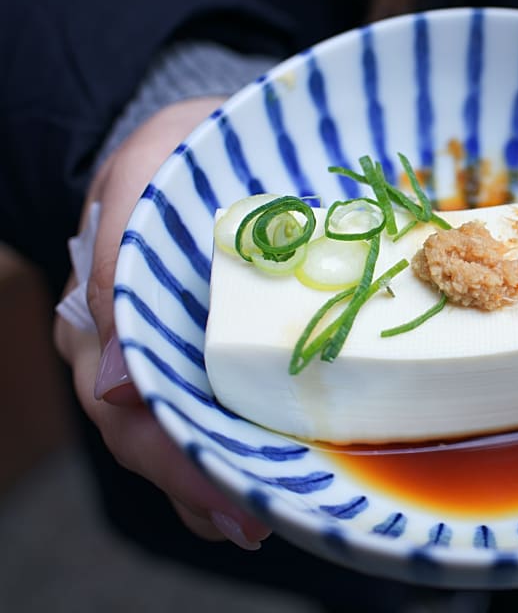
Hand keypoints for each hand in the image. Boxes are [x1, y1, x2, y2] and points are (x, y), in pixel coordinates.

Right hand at [53, 97, 271, 549]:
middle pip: (152, 434)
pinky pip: (215, 404)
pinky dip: (237, 444)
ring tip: (262, 518)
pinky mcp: (210, 342)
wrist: (209, 139)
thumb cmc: (177, 150)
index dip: (169, 455)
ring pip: (182, 429)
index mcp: (104, 309)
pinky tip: (267, 477)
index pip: (124, 404)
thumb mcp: (143, 174)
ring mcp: (167, 346)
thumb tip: (116, 385)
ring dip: (219, 478)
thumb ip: (118, 258)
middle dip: (200, 483)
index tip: (220, 490)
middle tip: (252, 524)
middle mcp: (128, 342)